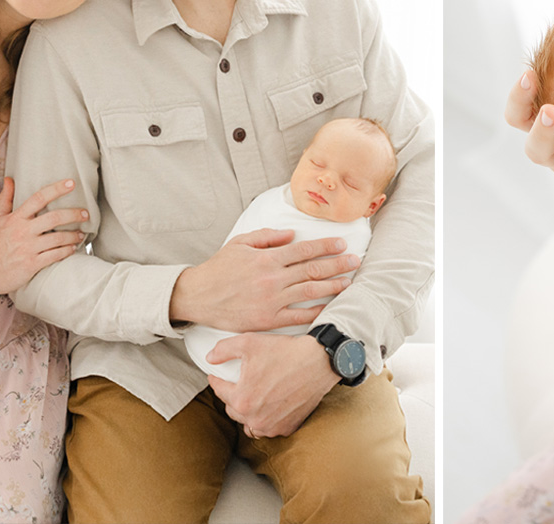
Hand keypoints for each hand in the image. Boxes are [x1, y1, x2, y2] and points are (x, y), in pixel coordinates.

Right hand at [0, 177, 86, 297]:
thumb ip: (5, 199)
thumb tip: (10, 179)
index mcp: (15, 218)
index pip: (38, 198)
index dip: (56, 189)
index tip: (71, 183)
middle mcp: (23, 231)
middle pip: (54, 218)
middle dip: (74, 214)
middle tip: (86, 214)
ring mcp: (28, 248)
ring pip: (58, 238)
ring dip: (73, 235)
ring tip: (81, 234)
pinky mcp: (32, 264)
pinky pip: (55, 255)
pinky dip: (67, 251)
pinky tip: (72, 248)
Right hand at [169, 230, 359, 331]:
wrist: (198, 297)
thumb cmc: (219, 268)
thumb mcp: (240, 243)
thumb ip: (267, 236)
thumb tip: (292, 234)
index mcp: (267, 258)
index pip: (304, 249)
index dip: (326, 246)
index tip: (342, 243)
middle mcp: (273, 278)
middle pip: (313, 269)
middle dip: (337, 264)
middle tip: (355, 261)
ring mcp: (271, 300)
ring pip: (310, 291)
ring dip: (333, 286)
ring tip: (349, 282)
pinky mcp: (268, 320)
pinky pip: (298, 316)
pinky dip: (316, 311)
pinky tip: (330, 307)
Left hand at [207, 332, 339, 437]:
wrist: (319, 361)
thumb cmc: (286, 352)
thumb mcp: (250, 343)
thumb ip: (224, 349)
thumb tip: (210, 357)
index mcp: (242, 399)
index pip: (220, 391)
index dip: (217, 380)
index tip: (217, 375)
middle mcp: (255, 418)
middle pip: (233, 410)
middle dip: (232, 396)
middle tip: (238, 384)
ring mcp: (272, 425)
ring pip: (250, 422)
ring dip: (248, 412)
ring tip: (252, 397)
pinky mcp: (288, 427)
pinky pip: (269, 427)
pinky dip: (267, 418)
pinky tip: (270, 404)